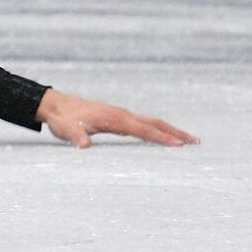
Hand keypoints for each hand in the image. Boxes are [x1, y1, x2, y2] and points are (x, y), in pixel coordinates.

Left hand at [35, 88, 198, 148]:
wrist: (55, 105)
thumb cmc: (63, 119)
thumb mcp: (67, 130)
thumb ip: (77, 138)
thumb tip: (84, 146)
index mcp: (114, 118)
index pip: (143, 129)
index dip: (161, 138)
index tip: (179, 145)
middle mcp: (121, 114)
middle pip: (154, 123)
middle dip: (175, 132)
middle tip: (196, 142)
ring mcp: (120, 114)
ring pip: (150, 122)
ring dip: (169, 130)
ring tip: (187, 140)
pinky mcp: (117, 117)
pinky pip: (142, 124)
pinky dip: (156, 129)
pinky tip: (161, 137)